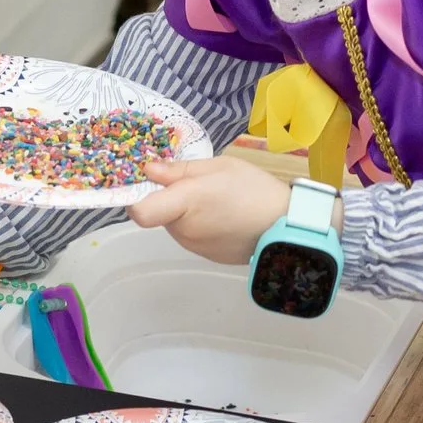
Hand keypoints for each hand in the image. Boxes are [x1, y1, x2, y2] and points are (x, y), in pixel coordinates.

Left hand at [130, 155, 292, 266]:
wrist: (287, 227)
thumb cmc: (253, 189)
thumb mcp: (219, 167)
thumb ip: (179, 170)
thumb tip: (148, 170)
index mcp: (185, 203)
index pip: (140, 212)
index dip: (136, 198)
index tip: (148, 184)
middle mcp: (183, 230)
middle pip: (159, 213)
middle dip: (170, 199)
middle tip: (200, 185)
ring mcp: (194, 246)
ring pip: (176, 224)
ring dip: (186, 213)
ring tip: (218, 201)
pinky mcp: (206, 256)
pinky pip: (192, 236)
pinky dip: (201, 226)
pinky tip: (225, 217)